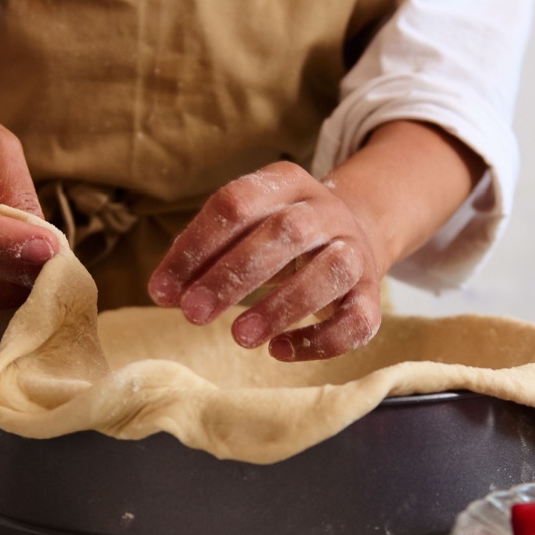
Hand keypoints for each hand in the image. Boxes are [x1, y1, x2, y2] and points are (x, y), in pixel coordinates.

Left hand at [147, 162, 383, 360]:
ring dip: (280, 306)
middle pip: (283, 233)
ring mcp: (355, 251)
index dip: (195, 247)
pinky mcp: (373, 293)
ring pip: (328, 273)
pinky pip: (357, 319)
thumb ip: (207, 250)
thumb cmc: (281, 237)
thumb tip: (166, 290)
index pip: (235, 205)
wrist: (356, 232)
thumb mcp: (247, 224)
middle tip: (193, 313)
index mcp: (286, 183)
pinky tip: (280, 351)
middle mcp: (326, 211)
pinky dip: (320, 340)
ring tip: (239, 337)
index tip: (162, 291)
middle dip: (231, 276)